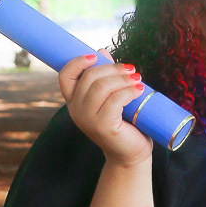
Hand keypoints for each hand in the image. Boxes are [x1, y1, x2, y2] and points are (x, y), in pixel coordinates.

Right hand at [58, 51, 152, 167]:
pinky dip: (129, 91)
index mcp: (74, 101)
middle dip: (112, 68)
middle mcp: (76, 110)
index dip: (78, 61)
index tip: (96, 56)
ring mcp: (88, 119)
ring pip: (102, 87)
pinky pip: (115, 100)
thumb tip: (102, 51)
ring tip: (138, 79)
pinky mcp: (103, 126)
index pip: (65, 75)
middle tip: (131, 69)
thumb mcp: (111, 97)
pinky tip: (140, 90)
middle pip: (89, 77)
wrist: (130, 154)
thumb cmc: (123, 124)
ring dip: (122, 79)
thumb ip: (105, 77)